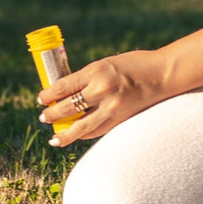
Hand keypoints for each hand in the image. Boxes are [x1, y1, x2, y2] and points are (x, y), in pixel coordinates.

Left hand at [36, 49, 168, 146]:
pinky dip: (84, 134)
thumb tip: (64, 93)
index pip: (63, 87)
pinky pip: (96, 131)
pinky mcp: (120, 119)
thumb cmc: (132, 65)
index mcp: (96, 71)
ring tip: (54, 138)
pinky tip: (76, 136)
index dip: (48, 95)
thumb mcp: (105, 64)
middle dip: (52, 115)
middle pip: (67, 108)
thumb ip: (87, 78)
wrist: (161, 75)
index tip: (41, 99)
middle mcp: (102, 90)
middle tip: (43, 117)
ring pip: (80, 127)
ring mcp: (112, 108)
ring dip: (64, 134)